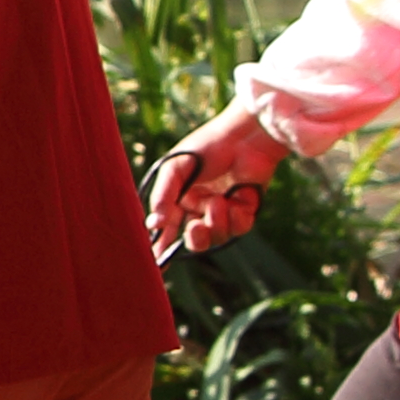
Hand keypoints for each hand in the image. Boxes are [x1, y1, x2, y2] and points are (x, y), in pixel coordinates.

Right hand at [145, 101, 283, 254]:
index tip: (158, 262)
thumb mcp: (175, 169)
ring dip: (217, 223)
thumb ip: (163, 196)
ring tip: (219, 202)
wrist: (244, 137)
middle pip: (196, 238)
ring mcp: (224, 209)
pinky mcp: (246, 209)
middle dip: (196, 238)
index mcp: (181, 198)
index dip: (163, 245)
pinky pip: (239, 228)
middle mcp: (202, 207)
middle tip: (195, 228)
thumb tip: (153, 225)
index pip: (169, 227)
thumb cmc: (206, 147)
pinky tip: (235, 202)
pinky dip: (236, 219)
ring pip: (218, 235)